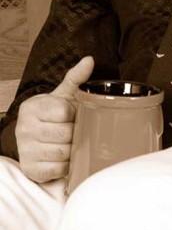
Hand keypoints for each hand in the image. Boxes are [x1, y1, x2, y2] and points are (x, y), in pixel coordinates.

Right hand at [16, 56, 94, 182]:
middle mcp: (24, 129)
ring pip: (62, 153)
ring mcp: (25, 150)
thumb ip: (75, 77)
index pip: (64, 112)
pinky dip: (65, 165)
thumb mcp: (63, 94)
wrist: (34, 135)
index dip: (75, 115)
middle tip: (76, 131)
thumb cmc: (53, 114)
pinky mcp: (30, 169)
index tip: (74, 115)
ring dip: (72, 150)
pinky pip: (56, 170)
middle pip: (65, 134)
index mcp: (33, 108)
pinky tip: (64, 157)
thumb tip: (89, 60)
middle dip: (76, 133)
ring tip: (71, 143)